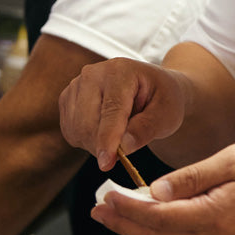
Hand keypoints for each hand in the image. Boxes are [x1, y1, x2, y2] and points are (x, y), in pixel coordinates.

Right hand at [59, 57, 186, 169]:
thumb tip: (123, 148)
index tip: (106, 164)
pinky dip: (87, 140)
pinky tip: (106, 129)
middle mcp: (93, 74)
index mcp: (121, 71)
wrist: (153, 87)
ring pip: (77, 131)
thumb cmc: (163, 98)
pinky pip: (71, 133)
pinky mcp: (67, 100)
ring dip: (97, 144)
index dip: (108, 139)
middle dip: (106, 145)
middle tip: (129, 144)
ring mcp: (76, 86)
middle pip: (88, 124)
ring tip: (122, 130)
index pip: (111, 110)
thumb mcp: (167, 113)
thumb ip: (146, 129)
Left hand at [90, 140, 234, 234]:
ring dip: (139, 230)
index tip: (105, 195)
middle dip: (123, 224)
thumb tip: (156, 191)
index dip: (126, 208)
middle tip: (98, 210)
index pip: (156, 217)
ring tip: (116, 215)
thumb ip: (193, 177)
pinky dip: (161, 232)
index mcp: (212, 216)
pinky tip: (154, 220)